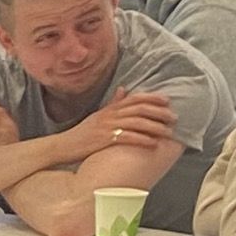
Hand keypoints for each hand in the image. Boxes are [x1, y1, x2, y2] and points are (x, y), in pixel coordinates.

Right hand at [60, 90, 176, 163]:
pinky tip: (153, 143)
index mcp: (109, 109)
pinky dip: (142, 140)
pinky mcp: (103, 140)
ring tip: (168, 132)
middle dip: (159, 112)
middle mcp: (109, 116)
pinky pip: (127, 138)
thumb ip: (112, 104)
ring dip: (155, 127)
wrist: (61, 146)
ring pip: (137, 123)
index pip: (134, 98)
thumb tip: (123, 89)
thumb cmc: (80, 134)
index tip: (167, 100)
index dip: (152, 98)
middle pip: (139, 109)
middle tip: (174, 117)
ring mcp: (106, 127)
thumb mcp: (97, 116)